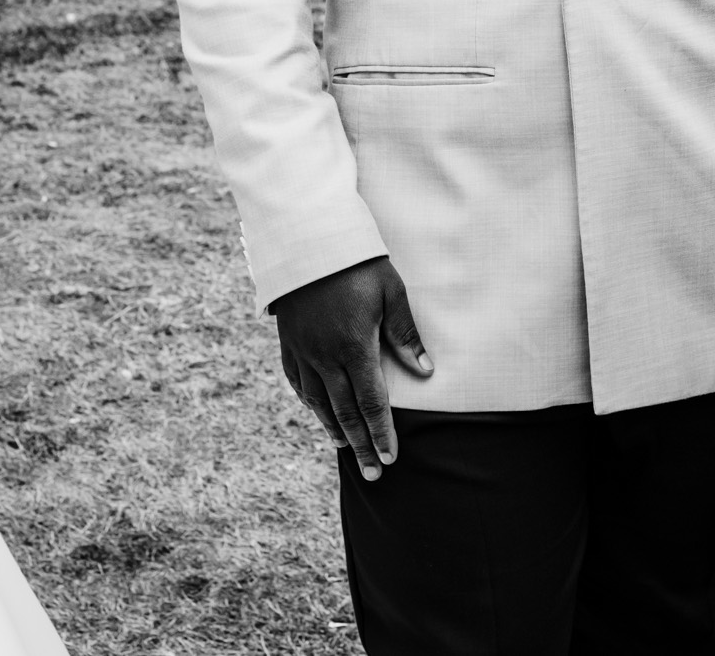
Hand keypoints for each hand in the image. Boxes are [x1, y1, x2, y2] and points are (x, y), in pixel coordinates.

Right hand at [271, 257, 431, 481]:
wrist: (306, 239)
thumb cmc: (357, 262)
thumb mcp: (390, 290)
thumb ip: (405, 333)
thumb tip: (425, 370)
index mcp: (354, 346)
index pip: (372, 402)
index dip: (382, 434)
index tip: (391, 458)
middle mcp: (325, 356)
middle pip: (345, 412)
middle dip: (361, 446)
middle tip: (373, 474)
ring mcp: (303, 351)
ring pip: (319, 402)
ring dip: (335, 429)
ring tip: (347, 450)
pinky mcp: (289, 342)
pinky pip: (297, 383)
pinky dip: (310, 403)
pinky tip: (319, 413)